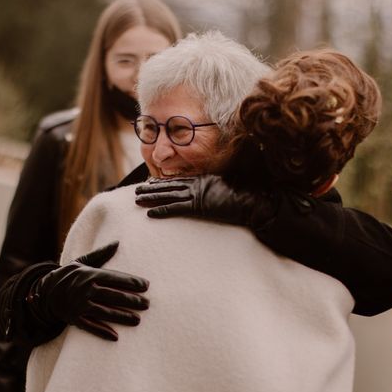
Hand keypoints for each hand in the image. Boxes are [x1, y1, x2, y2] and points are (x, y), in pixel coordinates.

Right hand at [28, 242, 149, 340]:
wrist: (44, 292)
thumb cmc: (69, 276)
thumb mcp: (82, 262)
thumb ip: (101, 254)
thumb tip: (118, 242)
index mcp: (90, 274)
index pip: (115, 278)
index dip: (131, 282)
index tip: (146, 286)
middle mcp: (85, 290)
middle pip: (113, 296)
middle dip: (132, 300)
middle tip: (147, 304)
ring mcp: (79, 305)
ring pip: (105, 312)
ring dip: (122, 317)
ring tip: (138, 320)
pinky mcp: (74, 318)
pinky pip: (90, 326)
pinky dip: (102, 331)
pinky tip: (115, 337)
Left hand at [135, 175, 275, 226]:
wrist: (254, 200)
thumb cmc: (247, 193)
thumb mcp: (232, 184)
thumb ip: (223, 183)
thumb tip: (221, 182)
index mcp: (205, 179)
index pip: (180, 180)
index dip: (164, 182)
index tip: (151, 182)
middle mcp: (198, 184)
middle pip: (170, 186)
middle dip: (152, 188)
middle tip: (138, 190)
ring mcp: (198, 194)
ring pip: (168, 195)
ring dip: (151, 198)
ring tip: (137, 199)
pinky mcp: (199, 206)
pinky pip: (175, 209)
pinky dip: (162, 210)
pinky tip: (150, 213)